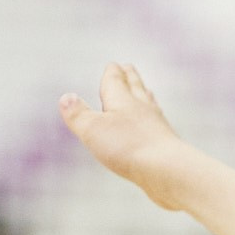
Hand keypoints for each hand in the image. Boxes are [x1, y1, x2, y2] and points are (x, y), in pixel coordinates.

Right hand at [59, 64, 192, 209]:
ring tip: (145, 91)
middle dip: (130, 77)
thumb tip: (66, 97)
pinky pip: (157, 126)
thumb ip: (78, 114)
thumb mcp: (93, 129)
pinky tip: (156, 126)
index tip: (114, 65)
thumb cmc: (128, 147)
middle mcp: (143, 108)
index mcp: (123, 100)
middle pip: (136, 88)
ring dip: (144, 95)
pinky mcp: (166, 144)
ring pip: (149, 105)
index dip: (113, 73)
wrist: (168, 169)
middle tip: (128, 68)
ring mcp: (157, 125)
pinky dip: (153, 119)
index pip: (116, 80)